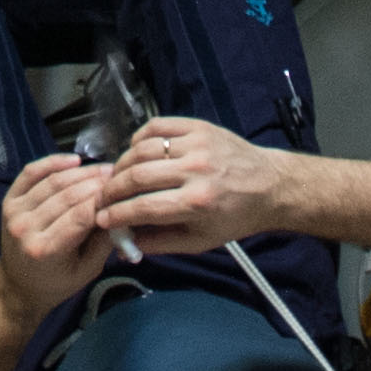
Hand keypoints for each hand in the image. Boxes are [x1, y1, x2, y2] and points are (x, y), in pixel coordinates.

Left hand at [0, 151, 117, 322]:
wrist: (19, 283)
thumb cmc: (58, 282)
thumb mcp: (87, 270)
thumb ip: (103, 241)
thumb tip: (119, 211)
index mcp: (46, 250)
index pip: (80, 216)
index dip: (102, 200)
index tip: (120, 191)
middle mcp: (26, 229)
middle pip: (68, 196)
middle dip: (96, 183)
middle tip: (117, 177)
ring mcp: (15, 213)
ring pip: (53, 182)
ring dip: (81, 172)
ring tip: (103, 169)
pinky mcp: (9, 200)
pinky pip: (30, 173)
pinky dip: (53, 162)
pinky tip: (74, 160)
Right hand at [96, 117, 283, 257]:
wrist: (269, 186)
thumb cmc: (234, 218)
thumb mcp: (200, 241)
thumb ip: (160, 243)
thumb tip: (123, 244)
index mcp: (197, 203)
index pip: (143, 207)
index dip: (116, 214)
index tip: (101, 218)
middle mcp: (195, 171)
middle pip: (137, 176)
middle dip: (112, 189)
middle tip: (103, 197)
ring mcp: (197, 144)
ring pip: (142, 149)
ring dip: (121, 164)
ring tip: (117, 177)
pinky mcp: (199, 126)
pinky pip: (157, 127)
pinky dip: (138, 139)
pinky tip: (134, 152)